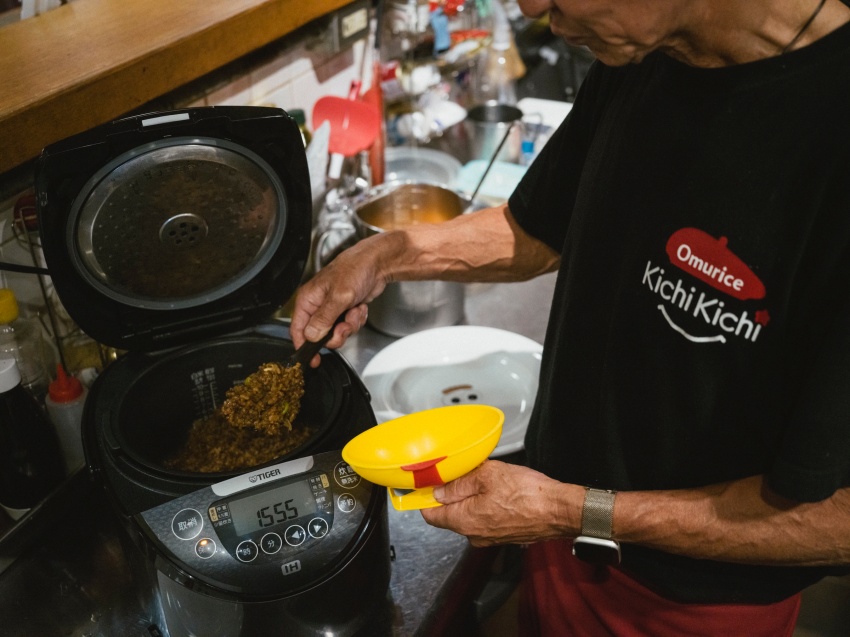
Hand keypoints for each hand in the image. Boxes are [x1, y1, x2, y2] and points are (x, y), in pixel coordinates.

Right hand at [290, 236, 387, 364]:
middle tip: (346, 325)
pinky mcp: (345, 309)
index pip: (298, 329)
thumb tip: (311, 336)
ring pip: (337, 332)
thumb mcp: (339, 297)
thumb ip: (324, 319)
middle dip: (336, 334)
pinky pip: (349, 326)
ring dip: (350, 325)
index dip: (304, 346)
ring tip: (355, 310)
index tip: (313, 359)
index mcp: (308, 300)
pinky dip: (357, 319)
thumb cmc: (355, 270)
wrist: (377, 263)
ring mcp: (332, 308)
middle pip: (320, 335)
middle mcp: (317, 305)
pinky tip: (360, 307)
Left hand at [420, 460, 582, 546]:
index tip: (424, 485)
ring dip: (471, 499)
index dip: (424, 498)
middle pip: (450, 515)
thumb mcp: (487, 476)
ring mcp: (490, 538)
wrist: (559, 510)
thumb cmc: (527, 493)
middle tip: (460, 473)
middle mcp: (474, 535)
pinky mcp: (505, 535)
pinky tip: (498, 491)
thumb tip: (438, 490)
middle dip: (451, 494)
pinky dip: (486, 506)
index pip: (430, 516)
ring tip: (484, 479)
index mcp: (464, 521)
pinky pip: (486, 520)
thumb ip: (458, 484)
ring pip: (469, 516)